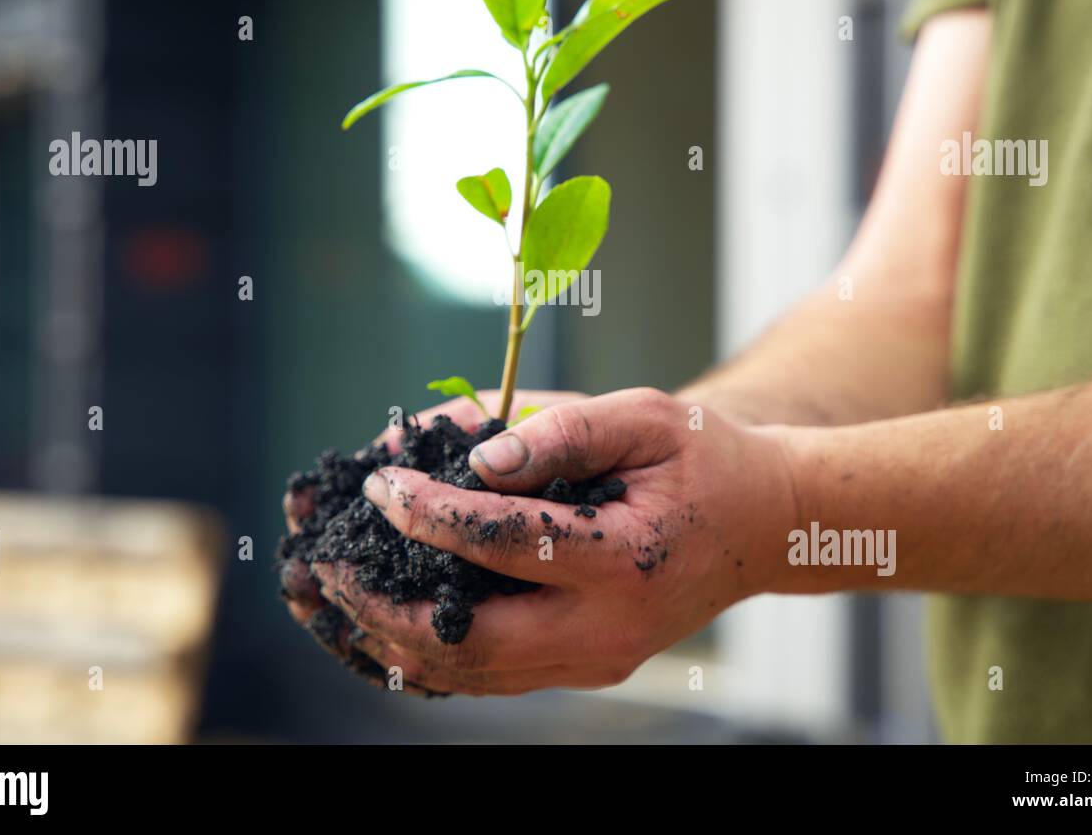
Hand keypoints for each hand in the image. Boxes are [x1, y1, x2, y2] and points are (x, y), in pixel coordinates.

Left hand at [309, 387, 795, 695]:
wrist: (765, 526)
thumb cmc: (707, 459)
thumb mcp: (649, 417)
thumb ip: (565, 430)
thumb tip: (477, 456)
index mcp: (622, 561)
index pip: (503, 544)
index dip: (429, 513)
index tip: (379, 479)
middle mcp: (605, 630)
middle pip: (469, 640)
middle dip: (382, 601)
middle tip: (325, 561)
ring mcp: (594, 661)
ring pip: (470, 672)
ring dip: (390, 634)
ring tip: (332, 593)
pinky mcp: (583, 667)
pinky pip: (489, 673)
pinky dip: (427, 651)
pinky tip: (379, 621)